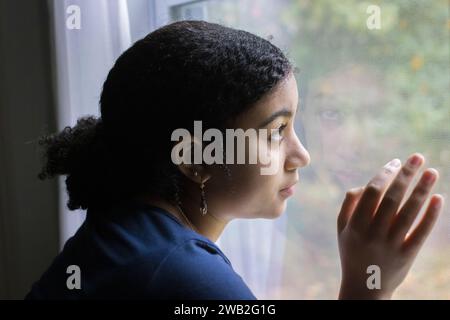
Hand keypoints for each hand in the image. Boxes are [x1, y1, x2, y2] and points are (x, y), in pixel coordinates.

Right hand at [337, 153, 443, 298]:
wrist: (364, 289)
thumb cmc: (352, 253)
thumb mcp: (342, 230)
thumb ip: (349, 205)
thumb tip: (366, 184)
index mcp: (355, 225)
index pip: (372, 192)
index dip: (385, 174)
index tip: (396, 162)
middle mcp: (373, 233)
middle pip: (392, 198)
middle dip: (406, 175)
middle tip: (418, 157)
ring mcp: (390, 245)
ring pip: (409, 212)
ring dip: (422, 190)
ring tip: (432, 172)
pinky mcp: (407, 256)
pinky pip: (421, 232)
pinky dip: (430, 215)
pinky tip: (438, 198)